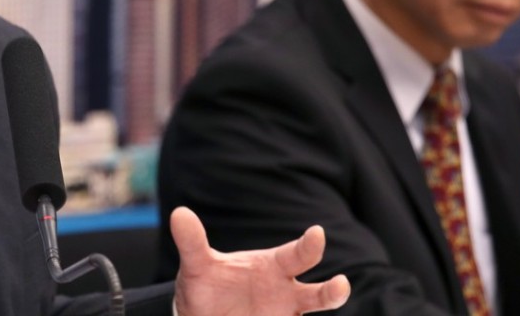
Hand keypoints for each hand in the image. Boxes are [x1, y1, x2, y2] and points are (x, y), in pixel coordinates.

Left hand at [170, 207, 349, 315]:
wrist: (200, 315)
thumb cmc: (208, 285)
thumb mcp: (197, 265)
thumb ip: (192, 242)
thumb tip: (179, 213)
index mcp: (272, 267)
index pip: (296, 255)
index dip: (308, 245)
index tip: (317, 233)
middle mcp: (285, 294)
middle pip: (317, 294)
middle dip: (331, 291)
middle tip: (341, 284)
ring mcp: (284, 315)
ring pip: (310, 315)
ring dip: (324, 307)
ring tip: (335, 297)